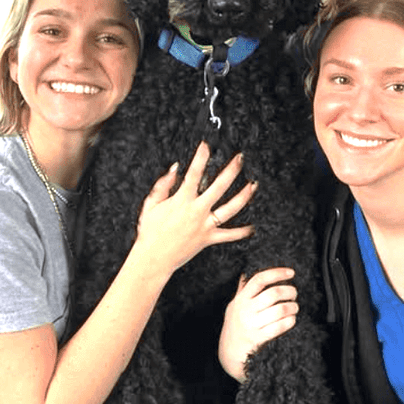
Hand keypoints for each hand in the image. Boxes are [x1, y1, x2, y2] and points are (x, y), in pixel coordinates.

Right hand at [128, 142, 255, 282]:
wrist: (153, 259)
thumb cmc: (149, 231)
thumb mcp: (150, 205)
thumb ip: (163, 185)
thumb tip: (175, 168)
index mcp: (181, 200)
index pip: (194, 173)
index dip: (201, 156)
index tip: (207, 144)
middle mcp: (197, 211)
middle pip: (219, 187)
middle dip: (231, 170)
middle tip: (240, 158)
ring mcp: (205, 225)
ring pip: (230, 209)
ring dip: (244, 196)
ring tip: (254, 184)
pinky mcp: (209, 239)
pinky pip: (229, 235)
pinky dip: (242, 232)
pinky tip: (253, 227)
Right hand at [219, 268, 297, 382]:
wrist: (229, 352)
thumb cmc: (235, 325)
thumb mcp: (234, 306)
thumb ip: (242, 290)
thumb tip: (247, 272)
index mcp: (241, 299)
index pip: (259, 279)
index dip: (276, 273)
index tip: (291, 272)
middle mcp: (245, 310)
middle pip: (273, 294)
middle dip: (289, 291)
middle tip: (294, 293)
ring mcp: (252, 325)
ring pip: (280, 310)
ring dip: (292, 307)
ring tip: (295, 307)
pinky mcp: (259, 338)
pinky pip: (280, 326)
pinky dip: (290, 321)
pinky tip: (292, 319)